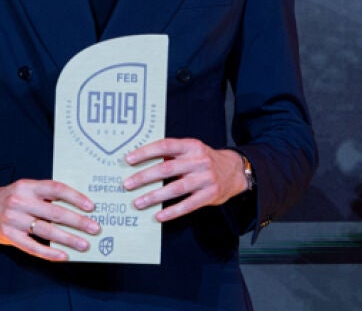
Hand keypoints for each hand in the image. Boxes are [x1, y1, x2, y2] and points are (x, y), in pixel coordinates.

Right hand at [0, 180, 99, 261]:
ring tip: (84, 244)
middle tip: (94, 228)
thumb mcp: (25, 189)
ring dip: (68, 239)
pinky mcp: (9, 235)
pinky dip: (49, 253)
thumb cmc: (10, 198)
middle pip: (54, 212)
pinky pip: (33, 247)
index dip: (75, 197)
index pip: (56, 189)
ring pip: (46, 231)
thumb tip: (76, 207)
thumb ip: (45, 195)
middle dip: (78, 221)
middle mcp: (20, 201)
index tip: (90, 206)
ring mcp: (14, 219)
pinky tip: (63, 255)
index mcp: (28, 186)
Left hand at [122, 139, 247, 222]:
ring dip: (154, 196)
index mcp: (191, 146)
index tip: (128, 160)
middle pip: (167, 168)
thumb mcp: (190, 150)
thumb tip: (141, 160)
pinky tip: (159, 215)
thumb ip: (171, 154)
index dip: (145, 152)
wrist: (234, 171)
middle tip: (127, 184)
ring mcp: (206, 179)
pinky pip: (188, 205)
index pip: (165, 146)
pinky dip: (172, 211)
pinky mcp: (210, 195)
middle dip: (144, 177)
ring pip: (176, 188)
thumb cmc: (204, 160)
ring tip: (138, 202)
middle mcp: (199, 161)